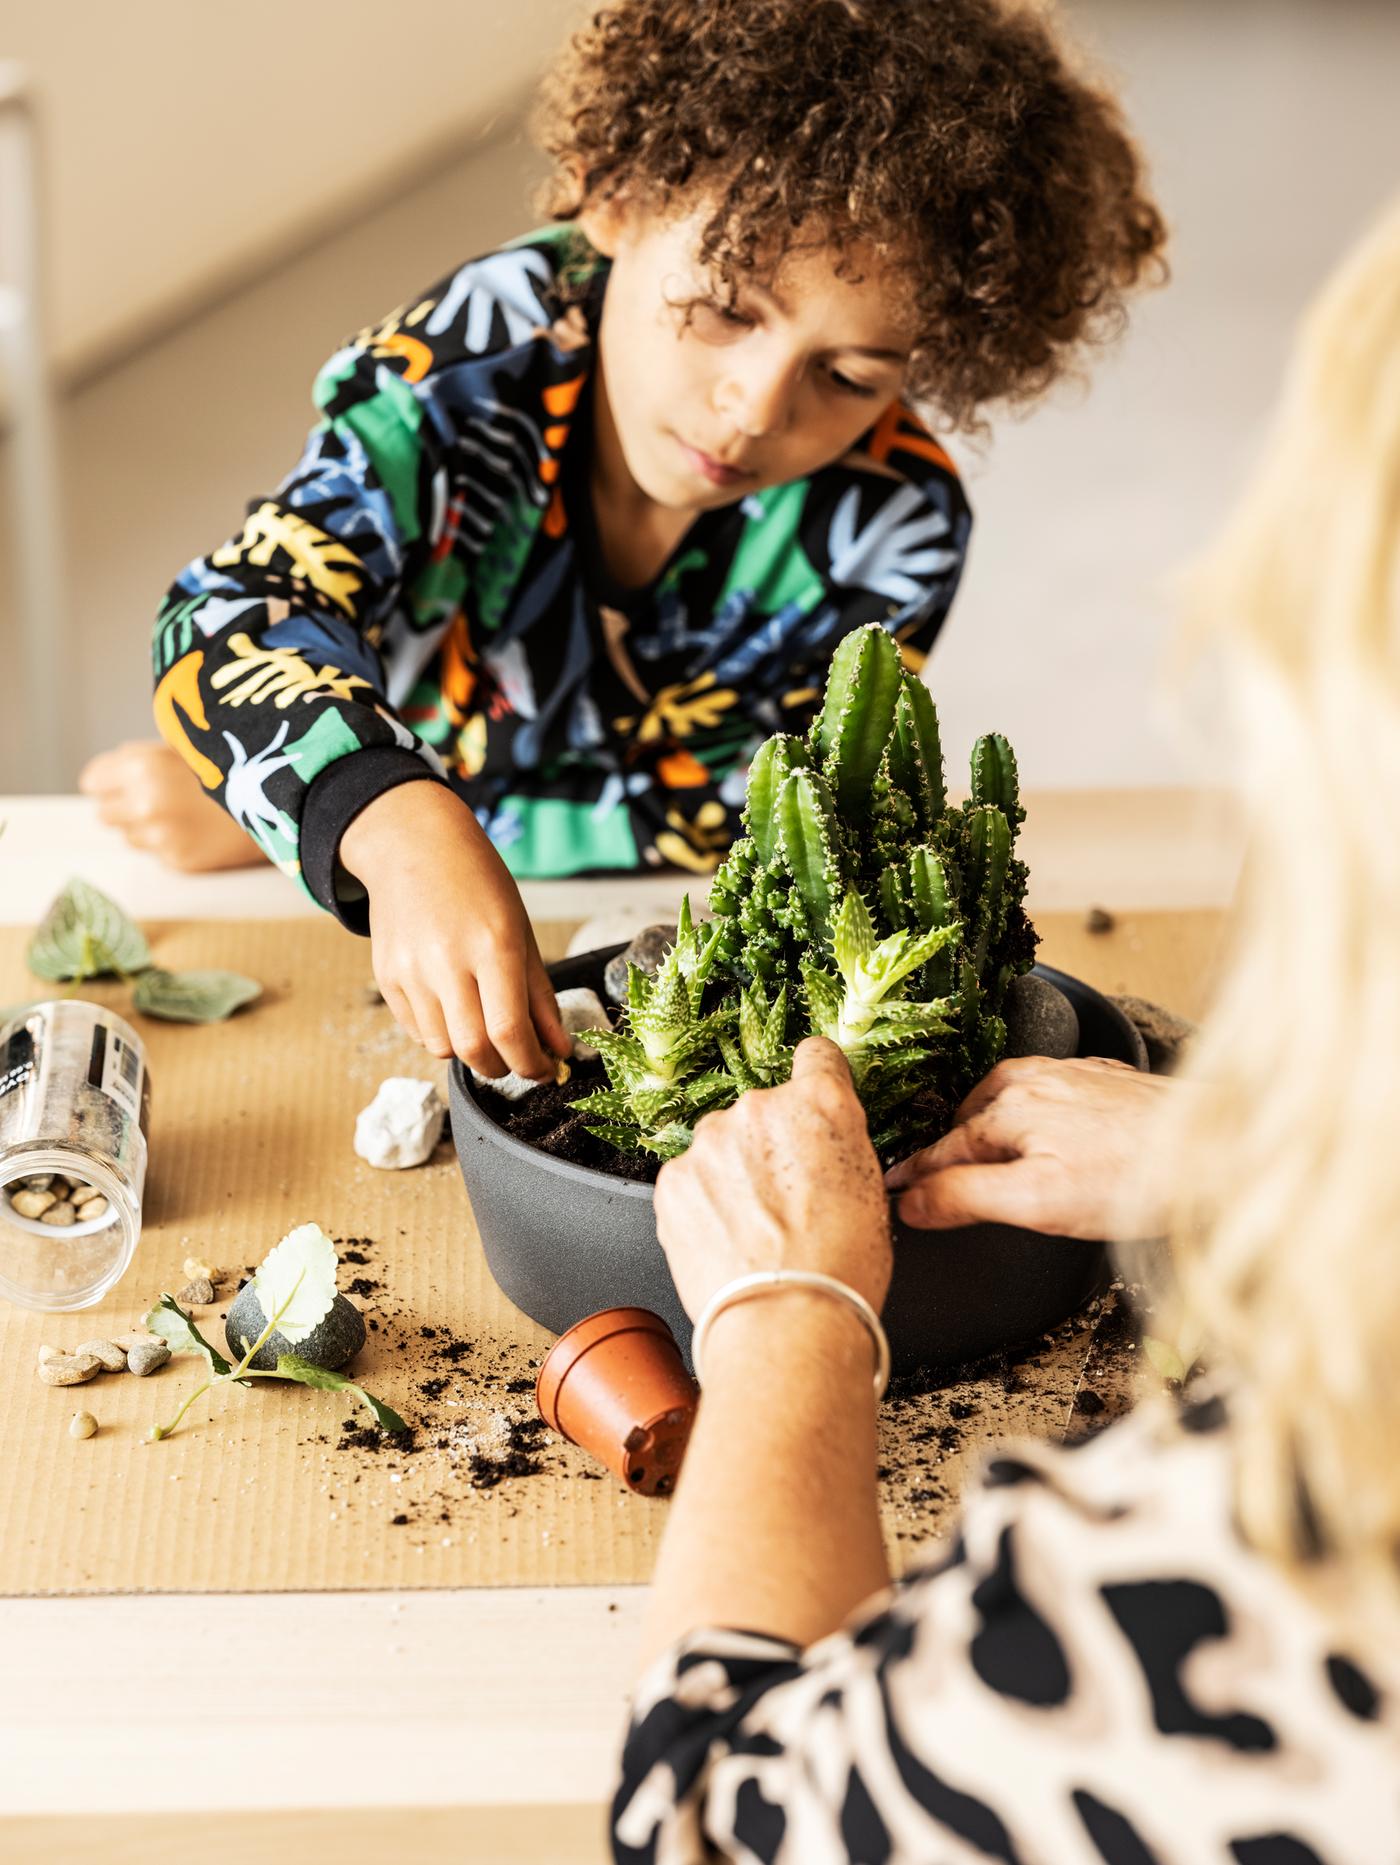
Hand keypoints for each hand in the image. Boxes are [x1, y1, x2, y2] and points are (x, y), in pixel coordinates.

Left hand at [79, 742, 265, 871]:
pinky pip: (157, 853)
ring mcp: (161, 835)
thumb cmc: (229, 765)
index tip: (124, 782)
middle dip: (123, 806)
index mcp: (140, 765)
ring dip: (146, 827)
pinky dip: (170, 843)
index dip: (109, 781)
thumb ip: (139, 758)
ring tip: (181, 814)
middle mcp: (144, 802)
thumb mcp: (182, 745)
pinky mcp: (178, 860)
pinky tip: (195, 830)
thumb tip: (106, 775)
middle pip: (105, 813)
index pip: (93, 782)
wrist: (279, 798)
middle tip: (155, 799)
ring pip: (129, 836)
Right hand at [339, 781, 568, 1080]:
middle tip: (517, 1058)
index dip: (532, 1065)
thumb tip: (558, 1050)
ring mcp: (410, 971)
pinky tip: (455, 1010)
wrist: (414, 845)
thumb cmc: (478, 884)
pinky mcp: (386, 978)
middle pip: (474, 1050)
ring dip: (470, 1053)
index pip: (510, 1032)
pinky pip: (417, 1032)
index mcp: (492, 946)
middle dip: (502, 1068)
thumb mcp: (521, 932)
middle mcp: (446, 962)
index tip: (545, 1071)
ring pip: (443, 1048)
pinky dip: (442, 1036)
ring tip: (485, 1026)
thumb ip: (540, 996)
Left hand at [654, 1037, 891, 1319]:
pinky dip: (702, 1204)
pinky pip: (689, 1180)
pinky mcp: (673, 1178)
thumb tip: (823, 1149)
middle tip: (785, 1201)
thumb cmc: (839, 1271)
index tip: (809, 1100)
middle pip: (763, 1112)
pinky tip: (726, 1241)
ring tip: (754, 1232)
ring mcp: (711, 1142)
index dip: (816, 1080)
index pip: (817, 1056)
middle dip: (770, 1146)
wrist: (786, 1323)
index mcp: (822, 1105)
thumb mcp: (869, 1193)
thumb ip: (839, 1148)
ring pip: (722, 1147)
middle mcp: (761, 1109)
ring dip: (732, 1175)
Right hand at [885, 1055, 1178, 1240]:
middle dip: (951, 1143)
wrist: (1222, 1148)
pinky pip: (1053, 1089)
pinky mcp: (1111, 1081)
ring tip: (982, 1147)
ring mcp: (1077, 1076)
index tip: (887, 1188)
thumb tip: (911, 1201)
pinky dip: (1034, 1110)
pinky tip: (1049, 1128)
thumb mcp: (1038, 1201)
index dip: (914, 1175)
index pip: (943, 1149)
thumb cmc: (1136, 1179)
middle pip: (973, 1117)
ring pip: (1012, 1096)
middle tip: (932, 1174)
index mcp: (1010, 1108)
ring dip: (990, 1121)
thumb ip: (967, 1197)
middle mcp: (1037, 1081)